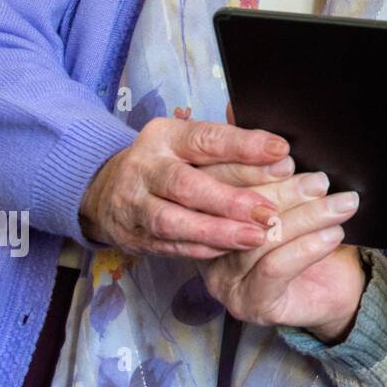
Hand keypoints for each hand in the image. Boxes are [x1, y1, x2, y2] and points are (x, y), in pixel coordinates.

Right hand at [79, 116, 294, 258]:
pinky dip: (204, 249)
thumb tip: (279, 151)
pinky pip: (171, 246)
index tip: (280, 151)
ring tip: (256, 236)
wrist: (105, 191)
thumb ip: (229, 144)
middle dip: (230, 200)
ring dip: (218, 232)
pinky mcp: (135, 237)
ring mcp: (134, 206)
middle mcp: (144, 169)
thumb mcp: (188, 141)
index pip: (205, 138)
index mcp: (163, 137)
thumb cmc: (165, 162)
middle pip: (185, 184)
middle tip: (268, 210)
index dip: (243, 145)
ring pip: (174, 222)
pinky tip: (233, 249)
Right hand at [197, 170, 365, 343]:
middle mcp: (209, 247)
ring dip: (308, 218)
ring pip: (263, 239)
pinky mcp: (249, 303)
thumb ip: (278, 177)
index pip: (219, 184)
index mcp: (209, 212)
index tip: (284, 154)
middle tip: (320, 181)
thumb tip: (278, 150)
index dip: (252, 168)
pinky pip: (276, 268)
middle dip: (286, 192)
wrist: (337, 287)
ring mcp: (225, 280)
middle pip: (241, 212)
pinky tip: (333, 234)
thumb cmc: (311, 235)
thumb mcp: (293, 198)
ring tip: (341, 205)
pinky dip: (308, 247)